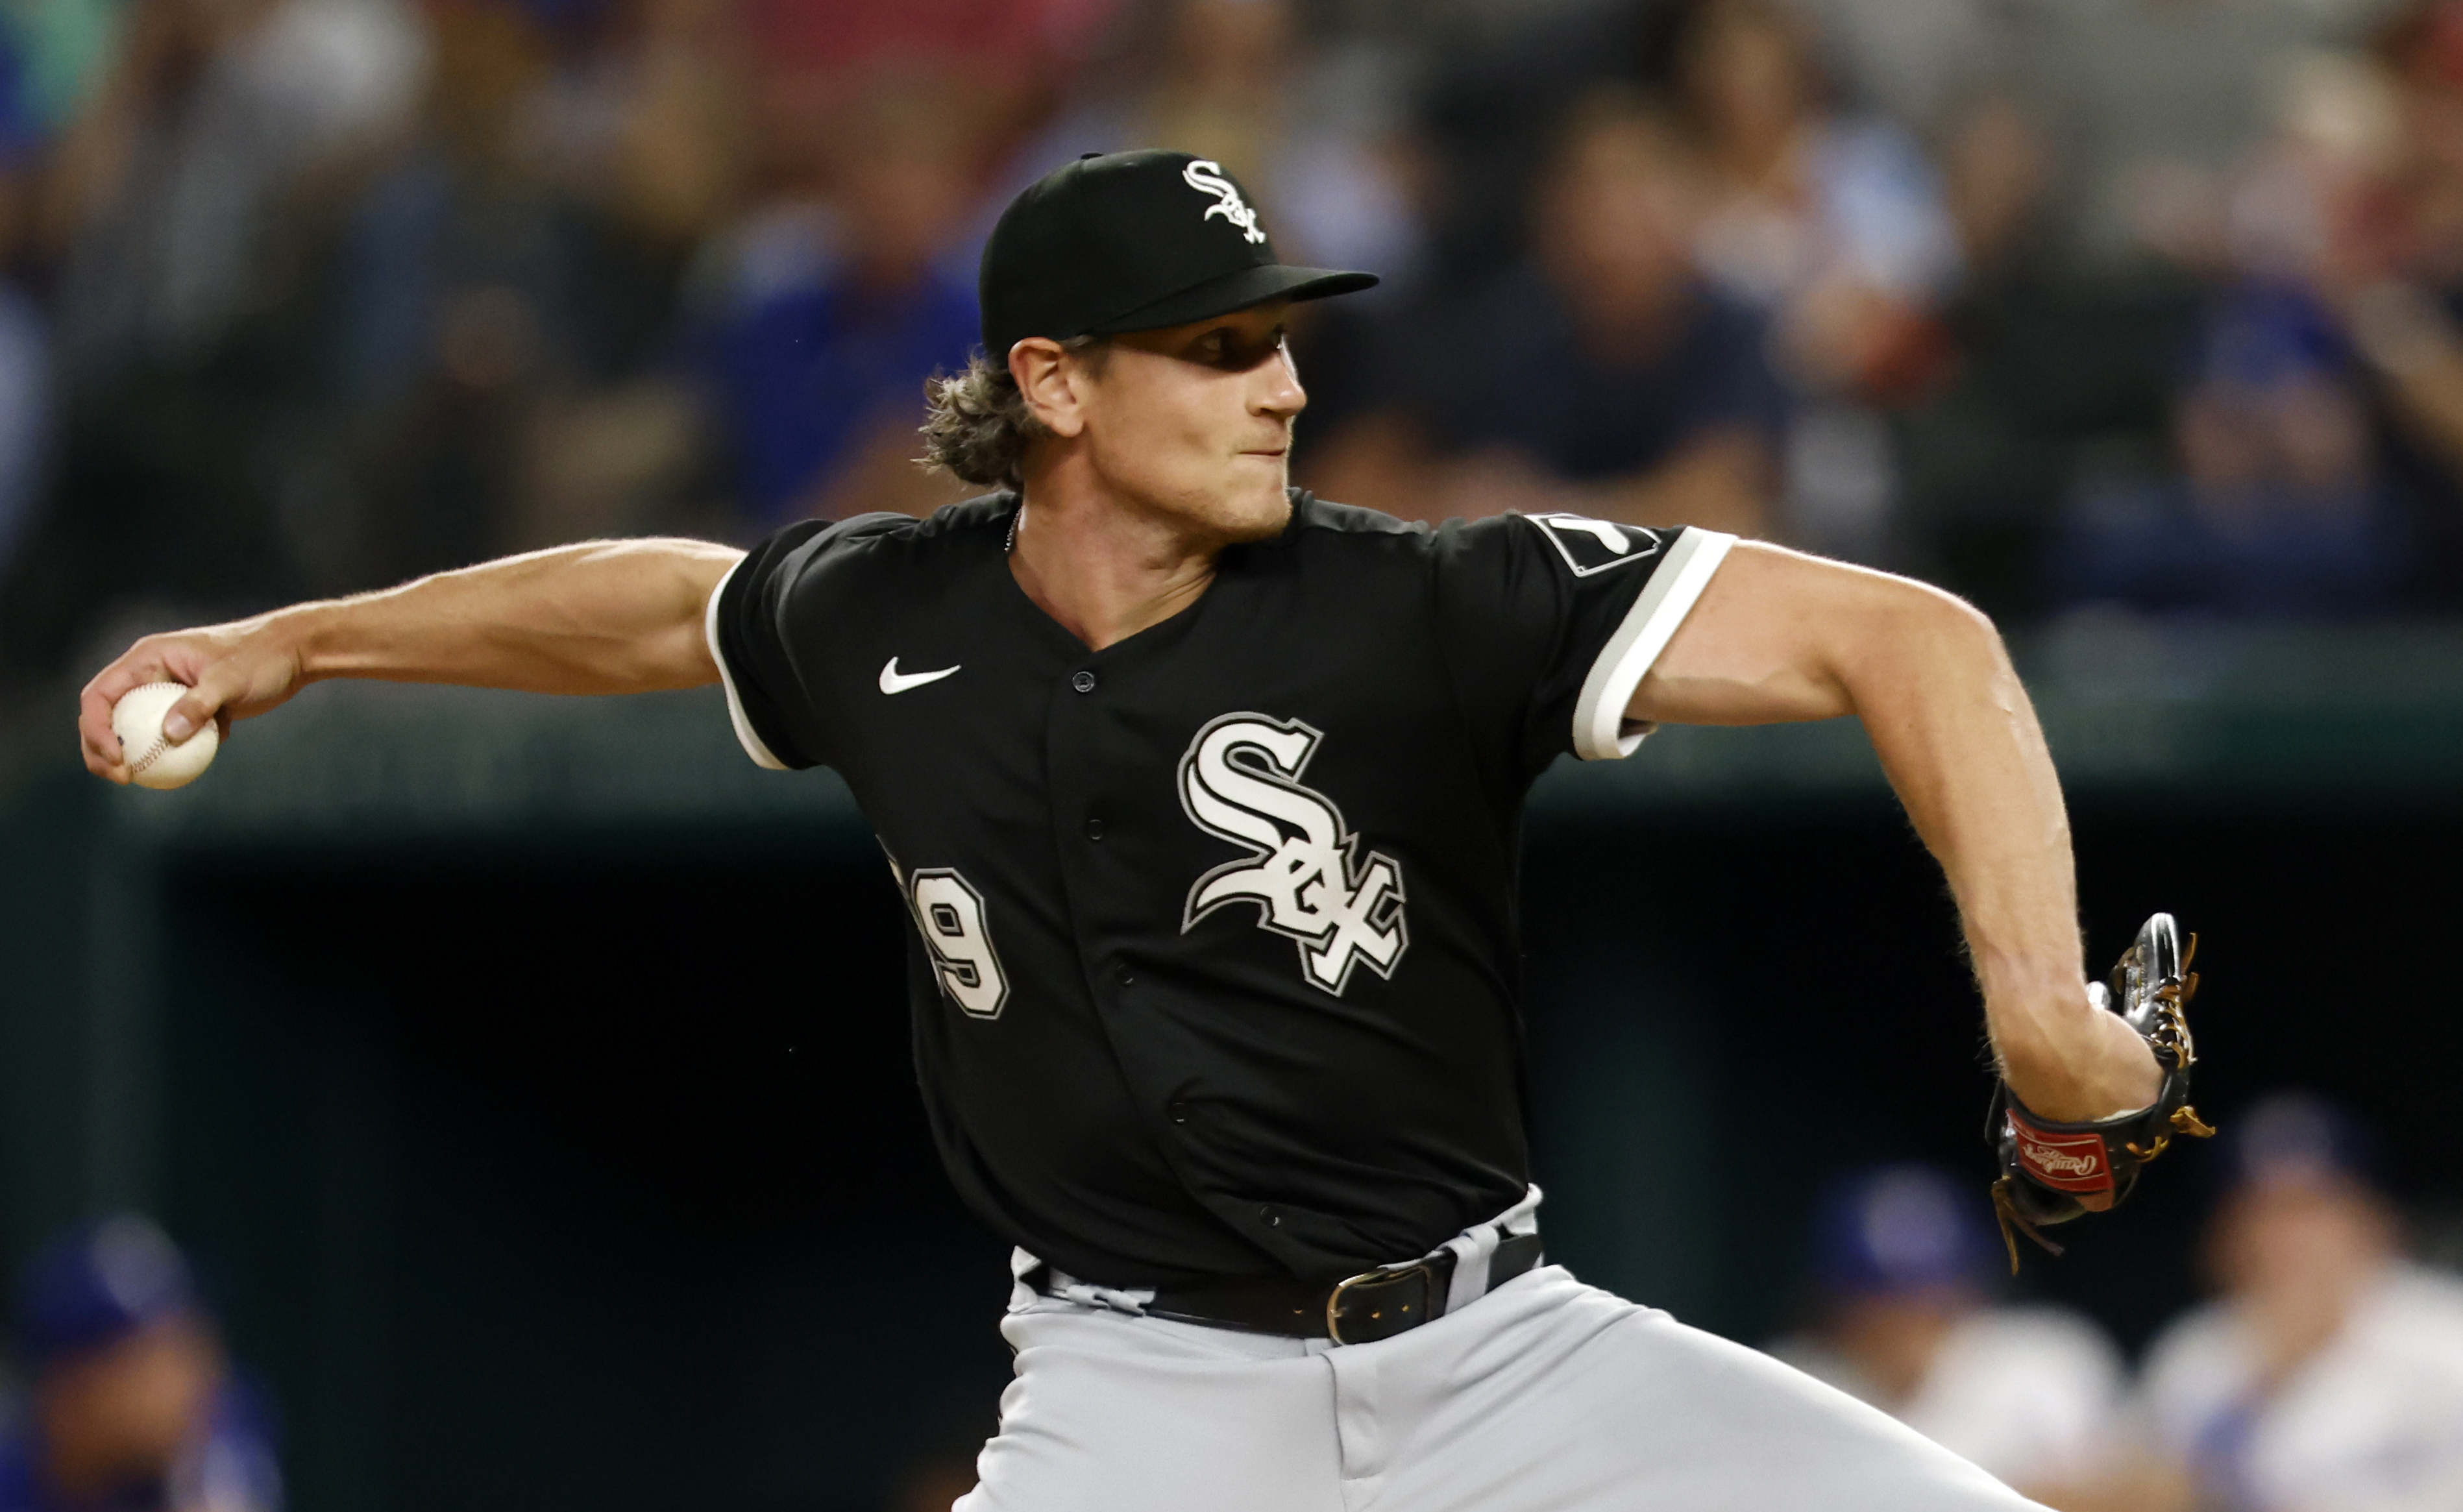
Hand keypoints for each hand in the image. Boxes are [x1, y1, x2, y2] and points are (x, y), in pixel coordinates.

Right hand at [79, 612, 310, 783]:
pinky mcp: (189, 709)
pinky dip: (175, 752)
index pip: (100, 695)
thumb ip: (199, 704)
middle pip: (108, 716)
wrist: (293, 655)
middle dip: (102, 749)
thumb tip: (169, 735)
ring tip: (140, 780)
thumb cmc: (261, 657)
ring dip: (135, 756)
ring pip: (137, 730)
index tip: (115, 757)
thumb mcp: (230, 678)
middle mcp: (150, 675)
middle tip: (121, 778)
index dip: (96, 728)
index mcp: (147, 659)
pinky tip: (193, 765)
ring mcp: (167, 693)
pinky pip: (170, 736)